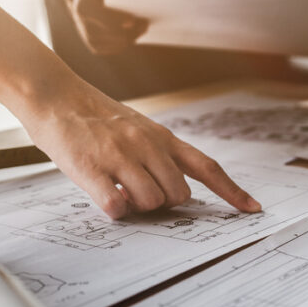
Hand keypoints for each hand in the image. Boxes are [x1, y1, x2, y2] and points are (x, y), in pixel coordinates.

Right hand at [19, 78, 260, 218]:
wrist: (55, 96)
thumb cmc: (95, 117)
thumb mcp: (138, 128)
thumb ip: (158, 154)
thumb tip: (173, 190)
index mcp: (163, 137)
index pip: (207, 167)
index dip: (232, 191)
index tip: (253, 209)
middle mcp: (148, 145)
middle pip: (180, 195)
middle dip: (164, 203)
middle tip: (138, 191)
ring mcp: (121, 157)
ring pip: (152, 203)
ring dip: (138, 207)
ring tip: (118, 189)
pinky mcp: (93, 169)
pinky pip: (117, 207)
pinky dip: (115, 210)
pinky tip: (104, 196)